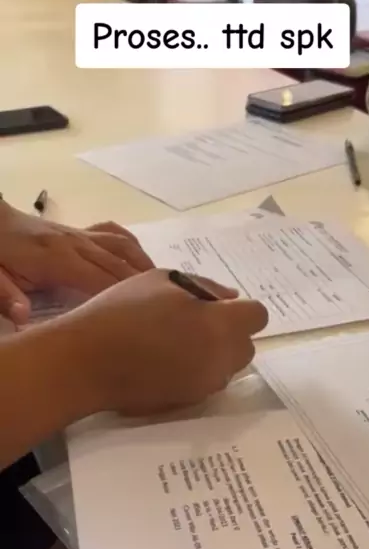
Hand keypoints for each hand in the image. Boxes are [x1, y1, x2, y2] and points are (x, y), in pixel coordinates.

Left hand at [0, 202, 153, 324]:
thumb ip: (7, 296)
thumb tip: (24, 317)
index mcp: (58, 259)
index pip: (102, 280)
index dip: (127, 298)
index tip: (149, 317)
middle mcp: (77, 244)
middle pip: (121, 265)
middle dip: (148, 286)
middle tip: (172, 308)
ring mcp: (81, 235)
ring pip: (124, 248)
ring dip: (146, 267)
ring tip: (168, 289)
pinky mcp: (80, 231)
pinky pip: (115, 234)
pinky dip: (133, 247)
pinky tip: (143, 262)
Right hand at [69, 269, 267, 414]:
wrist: (87, 362)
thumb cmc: (123, 312)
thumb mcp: (162, 280)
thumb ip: (204, 286)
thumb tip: (230, 296)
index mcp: (221, 325)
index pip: (258, 316)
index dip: (240, 309)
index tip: (215, 306)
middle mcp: (222, 359)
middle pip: (246, 346)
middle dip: (229, 334)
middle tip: (194, 323)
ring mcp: (205, 385)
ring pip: (227, 367)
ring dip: (213, 355)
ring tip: (176, 344)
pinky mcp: (187, 402)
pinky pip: (205, 383)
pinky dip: (195, 372)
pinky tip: (164, 363)